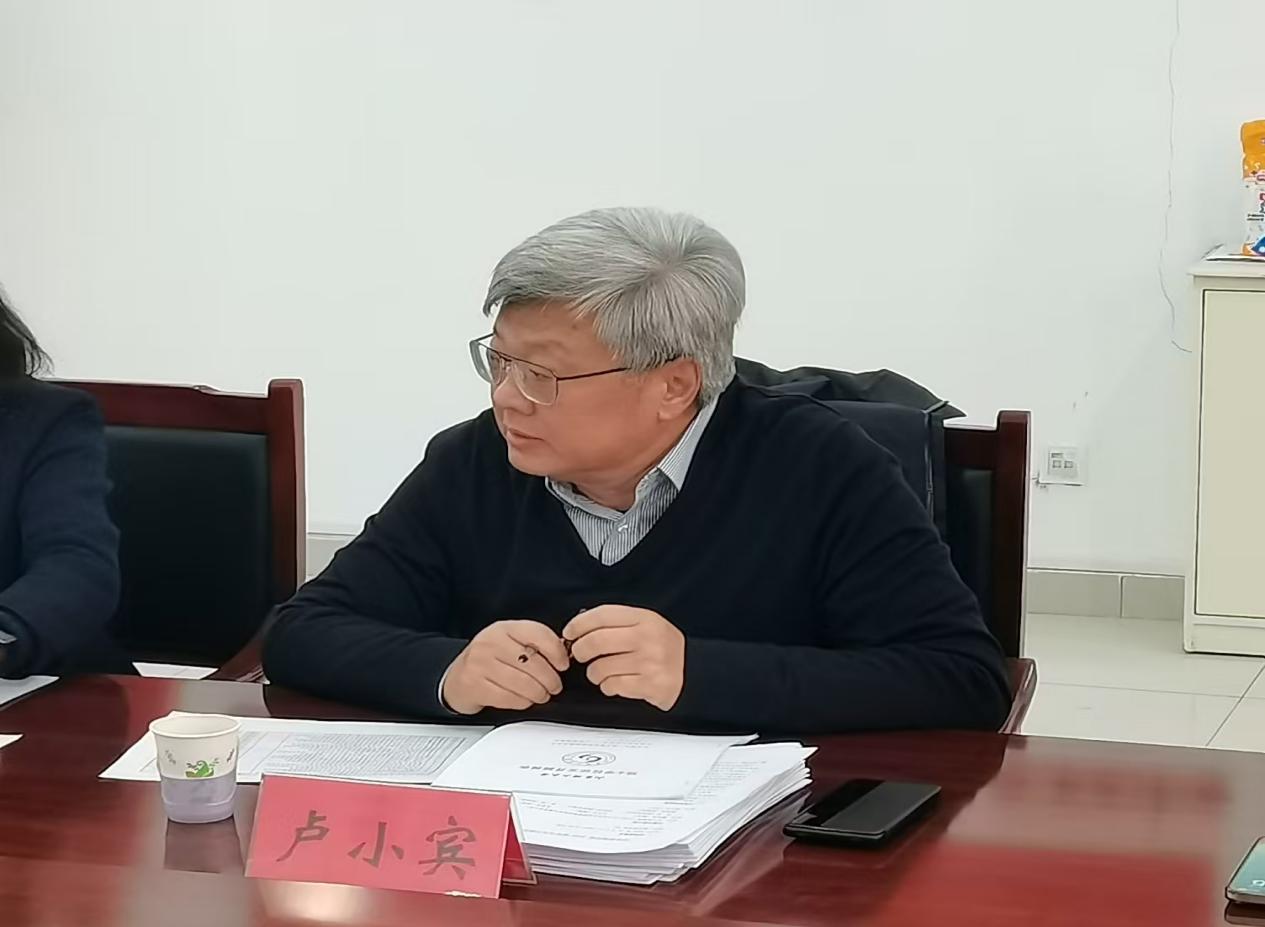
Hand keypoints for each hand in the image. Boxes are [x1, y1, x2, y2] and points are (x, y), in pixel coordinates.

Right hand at [442, 620, 569, 714]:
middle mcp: (491, 642)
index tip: (563, 664)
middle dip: (551, 679)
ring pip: (524, 683)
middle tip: (555, 686)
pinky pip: (509, 698)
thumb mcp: (509, 643)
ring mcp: (481, 663)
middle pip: (534, 663)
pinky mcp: (475, 685)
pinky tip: (525, 700)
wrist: (455, 677)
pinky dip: (523, 702)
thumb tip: (562, 656)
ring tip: (542, 694)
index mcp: (504, 628)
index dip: (556, 651)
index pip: (538, 634)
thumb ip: (533, 645)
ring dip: (539, 693)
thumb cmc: (489, 660)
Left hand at [563, 605, 684, 710]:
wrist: (693, 671)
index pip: (602, 615)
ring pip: (600, 667)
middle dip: (579, 650)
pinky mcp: (649, 685)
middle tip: (579, 654)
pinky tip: (615, 682)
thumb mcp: (646, 624)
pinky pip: (612, 686)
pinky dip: (608, 686)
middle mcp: (647, 638)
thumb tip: (579, 627)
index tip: (569, 632)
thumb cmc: (663, 648)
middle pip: (595, 642)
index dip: (579, 624)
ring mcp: (649, 662)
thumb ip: (617, 623)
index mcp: (644, 618)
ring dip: (594, 672)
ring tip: (602, 671)